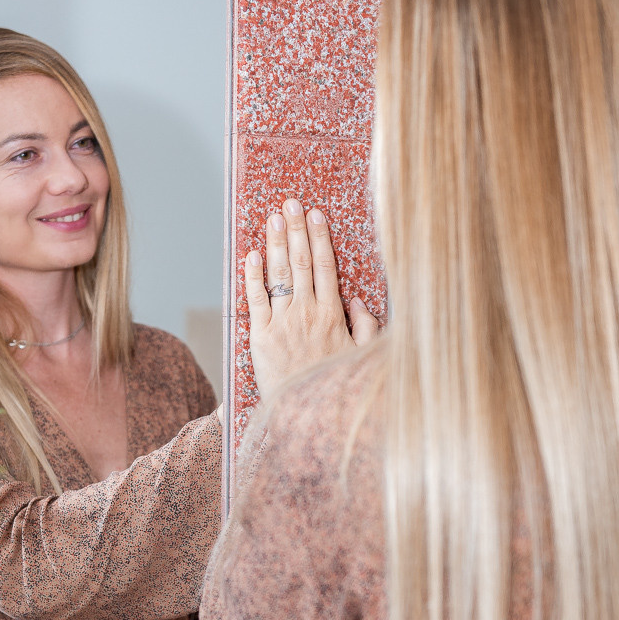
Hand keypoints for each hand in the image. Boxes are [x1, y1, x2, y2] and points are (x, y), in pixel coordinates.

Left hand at [244, 199, 379, 406]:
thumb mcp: (362, 358)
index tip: (315, 215)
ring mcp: (282, 323)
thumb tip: (360, 301)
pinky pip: (255, 299)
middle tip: (290, 204)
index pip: (325, 267)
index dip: (319, 238)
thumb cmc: (334, 386)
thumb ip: (366, 327)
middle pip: (301, 262)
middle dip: (295, 230)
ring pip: (279, 274)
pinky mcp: (260, 336)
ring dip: (276, 243)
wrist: (306, 416)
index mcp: (333, 315)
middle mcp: (307, 313)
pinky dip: (252, 275)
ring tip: (273, 218)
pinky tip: (252, 254)